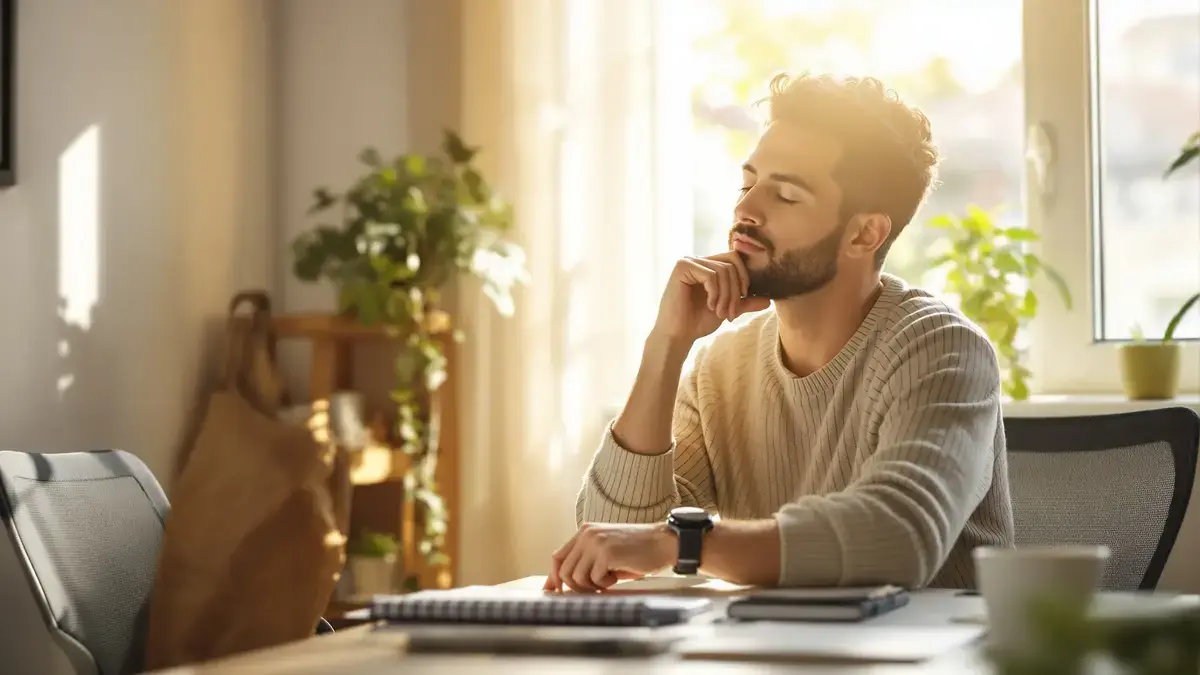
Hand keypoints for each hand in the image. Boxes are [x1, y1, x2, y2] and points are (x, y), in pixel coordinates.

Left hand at [543, 523, 675, 592]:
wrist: (663, 542)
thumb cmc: (638, 550)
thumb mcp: (606, 550)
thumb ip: (586, 560)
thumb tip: (564, 583)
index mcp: (585, 531)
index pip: (558, 556)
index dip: (554, 577)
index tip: (554, 591)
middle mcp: (587, 534)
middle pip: (564, 570)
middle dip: (576, 587)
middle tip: (595, 588)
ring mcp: (595, 542)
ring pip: (577, 577)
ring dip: (592, 585)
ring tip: (609, 579)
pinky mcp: (606, 553)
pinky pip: (594, 579)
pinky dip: (605, 583)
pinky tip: (618, 575)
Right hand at [651, 252, 770, 344]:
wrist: (678, 335)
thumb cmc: (698, 322)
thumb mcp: (727, 309)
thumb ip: (745, 302)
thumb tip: (769, 300)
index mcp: (708, 265)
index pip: (735, 259)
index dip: (744, 277)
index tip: (743, 299)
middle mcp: (698, 259)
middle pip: (732, 264)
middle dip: (736, 290)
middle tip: (731, 313)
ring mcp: (689, 261)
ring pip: (723, 270)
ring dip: (727, 295)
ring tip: (721, 313)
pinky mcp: (682, 267)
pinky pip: (711, 275)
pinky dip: (715, 293)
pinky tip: (710, 306)